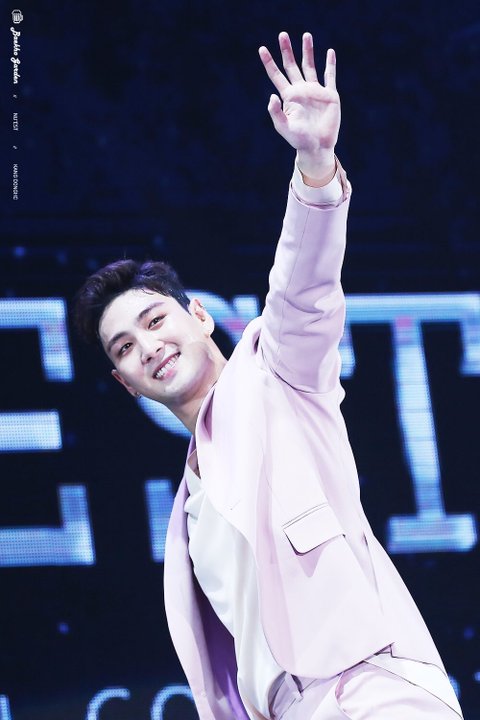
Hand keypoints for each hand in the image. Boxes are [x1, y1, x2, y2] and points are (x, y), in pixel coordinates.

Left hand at [259, 32, 339, 184]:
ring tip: (306, 35)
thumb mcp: (284, 127)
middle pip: (292, 66)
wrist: (317, 147)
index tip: (262, 49)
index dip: (269, 62)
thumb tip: (271, 95)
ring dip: (308, 51)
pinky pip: (329, 76)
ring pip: (310, 66)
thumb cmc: (299, 140)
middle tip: (282, 34)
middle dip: (287, 51)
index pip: (276, 75)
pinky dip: (330, 64)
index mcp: (289, 96)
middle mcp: (301, 90)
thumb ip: (275, 112)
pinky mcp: (330, 95)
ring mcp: (315, 91)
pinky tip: (329, 52)